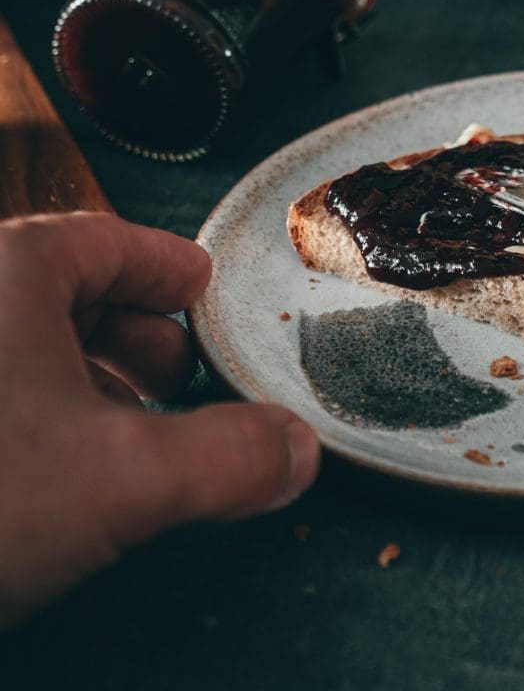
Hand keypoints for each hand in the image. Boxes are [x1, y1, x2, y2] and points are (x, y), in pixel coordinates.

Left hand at [0, 211, 319, 627]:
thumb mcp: (121, 481)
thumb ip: (227, 458)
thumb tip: (295, 450)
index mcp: (11, 271)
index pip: (111, 243)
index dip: (169, 271)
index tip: (203, 291)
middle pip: (62, 290)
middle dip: (129, 336)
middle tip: (178, 377)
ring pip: (14, 344)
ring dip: (75, 383)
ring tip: (119, 437)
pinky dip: (23, 415)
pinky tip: (44, 477)